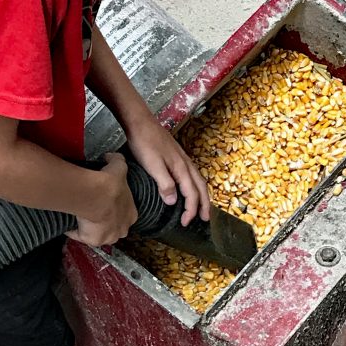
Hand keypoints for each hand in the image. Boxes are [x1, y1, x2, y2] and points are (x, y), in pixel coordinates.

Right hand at [70, 151, 138, 248]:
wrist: (95, 195)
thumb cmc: (110, 183)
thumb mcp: (118, 167)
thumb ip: (118, 161)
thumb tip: (112, 156)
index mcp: (131, 215)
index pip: (127, 214)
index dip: (117, 208)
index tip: (106, 201)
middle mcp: (122, 230)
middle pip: (114, 228)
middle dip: (106, 222)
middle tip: (93, 210)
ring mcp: (107, 237)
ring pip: (100, 235)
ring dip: (92, 228)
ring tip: (81, 217)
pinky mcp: (92, 240)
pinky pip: (81, 236)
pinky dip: (74, 231)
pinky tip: (69, 222)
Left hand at [124, 109, 210, 225]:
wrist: (140, 122)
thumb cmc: (144, 143)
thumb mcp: (153, 165)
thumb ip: (164, 183)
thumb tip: (173, 202)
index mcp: (181, 169)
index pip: (192, 194)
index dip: (190, 210)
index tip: (185, 223)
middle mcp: (186, 164)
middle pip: (201, 187)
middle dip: (204, 205)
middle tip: (205, 219)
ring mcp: (183, 159)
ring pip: (199, 180)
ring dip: (202, 195)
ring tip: (201, 207)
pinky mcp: (177, 156)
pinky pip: (193, 175)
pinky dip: (195, 186)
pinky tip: (189, 188)